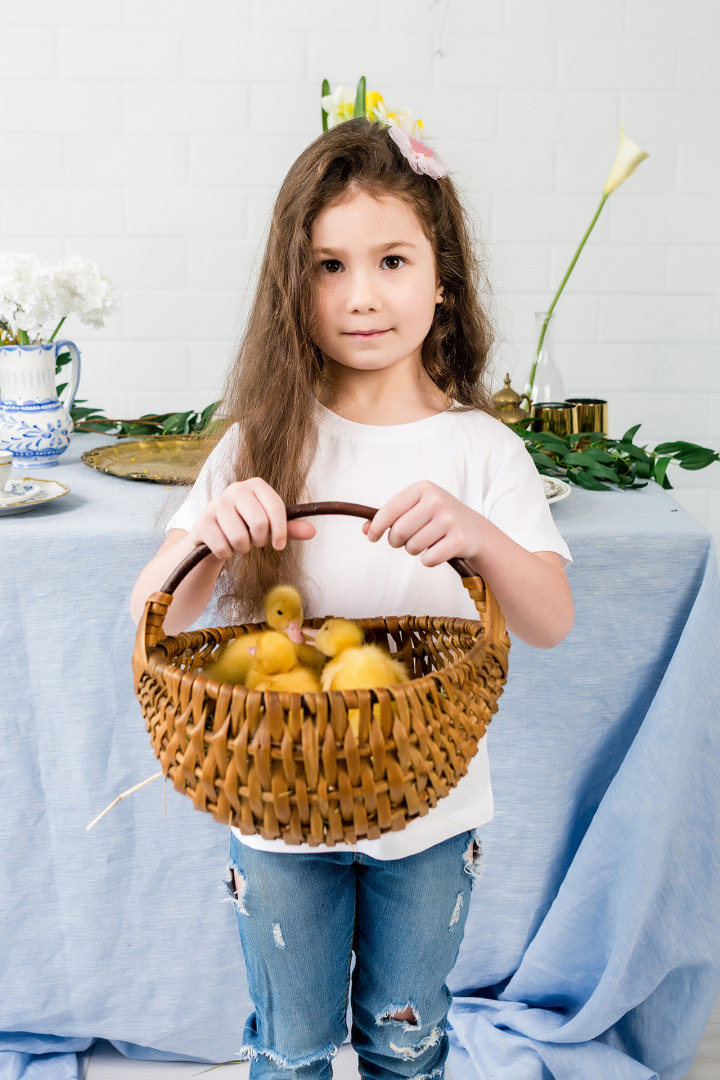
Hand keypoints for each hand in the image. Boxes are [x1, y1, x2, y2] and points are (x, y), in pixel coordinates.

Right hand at [186, 477, 314, 560]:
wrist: (211, 534)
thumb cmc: (244, 526)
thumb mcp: (269, 525)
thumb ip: (289, 528)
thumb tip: (312, 532)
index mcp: (255, 485)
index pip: (275, 507)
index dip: (281, 530)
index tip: (279, 546)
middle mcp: (235, 489)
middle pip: (259, 523)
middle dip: (260, 540)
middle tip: (255, 541)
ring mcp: (216, 504)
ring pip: (240, 538)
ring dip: (242, 549)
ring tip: (238, 543)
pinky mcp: (202, 522)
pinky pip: (222, 547)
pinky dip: (226, 553)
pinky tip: (223, 545)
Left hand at [364, 481, 484, 567]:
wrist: (475, 530)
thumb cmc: (437, 518)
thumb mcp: (416, 509)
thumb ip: (390, 517)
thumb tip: (366, 530)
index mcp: (423, 488)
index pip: (390, 510)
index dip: (376, 526)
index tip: (371, 537)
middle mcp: (437, 500)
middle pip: (399, 531)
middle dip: (397, 541)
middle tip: (405, 541)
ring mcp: (450, 520)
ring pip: (412, 547)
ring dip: (413, 551)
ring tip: (425, 543)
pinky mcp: (459, 540)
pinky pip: (428, 560)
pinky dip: (428, 560)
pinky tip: (439, 550)